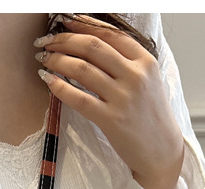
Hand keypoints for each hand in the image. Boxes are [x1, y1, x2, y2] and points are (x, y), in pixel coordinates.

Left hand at [36, 15, 183, 188]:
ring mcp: (123, 97)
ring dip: (57, 60)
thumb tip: (93, 44)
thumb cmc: (150, 115)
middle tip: (46, 40)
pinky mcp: (111, 119)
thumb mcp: (148, 80)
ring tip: (44, 59)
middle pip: (92, 46)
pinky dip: (59, 86)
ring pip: (82, 69)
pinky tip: (48, 80)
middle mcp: (135, 75)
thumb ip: (126, 62)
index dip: (83, 24)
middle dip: (64, 39)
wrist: (161, 150)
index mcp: (145, 61)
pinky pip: (78, 98)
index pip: (110, 33)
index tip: (65, 22)